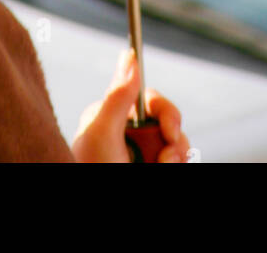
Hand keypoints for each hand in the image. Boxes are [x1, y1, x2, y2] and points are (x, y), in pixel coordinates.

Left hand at [71, 48, 189, 162]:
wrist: (93, 213)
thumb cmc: (89, 169)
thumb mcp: (101, 132)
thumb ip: (118, 96)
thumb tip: (130, 55)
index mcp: (113, 117)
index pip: (151, 101)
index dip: (166, 112)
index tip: (169, 129)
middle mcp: (129, 136)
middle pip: (170, 124)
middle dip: (175, 140)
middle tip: (166, 158)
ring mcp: (141, 157)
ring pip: (177, 148)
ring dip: (176, 159)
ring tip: (160, 168)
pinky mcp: (150, 167)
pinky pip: (175, 163)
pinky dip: (173, 167)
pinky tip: (161, 171)